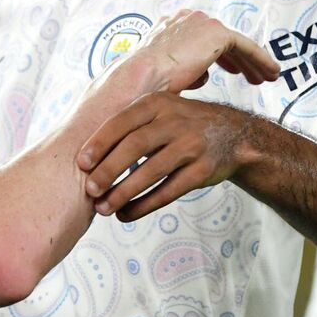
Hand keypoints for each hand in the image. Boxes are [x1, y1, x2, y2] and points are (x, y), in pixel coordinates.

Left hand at [78, 93, 255, 219]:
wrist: (234, 135)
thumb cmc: (182, 126)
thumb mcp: (161, 110)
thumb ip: (131, 124)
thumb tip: (85, 153)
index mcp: (158, 103)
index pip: (123, 121)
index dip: (100, 143)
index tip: (82, 164)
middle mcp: (176, 120)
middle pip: (135, 146)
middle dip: (109, 170)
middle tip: (90, 189)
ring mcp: (192, 145)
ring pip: (151, 171)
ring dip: (124, 192)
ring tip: (103, 208)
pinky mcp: (203, 170)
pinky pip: (169, 191)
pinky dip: (144, 205)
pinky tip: (126, 213)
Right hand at [122, 10, 279, 92]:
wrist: (141, 78)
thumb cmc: (145, 85)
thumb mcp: (164, 75)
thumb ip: (185, 71)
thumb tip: (201, 76)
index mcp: (170, 26)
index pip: (202, 39)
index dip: (221, 56)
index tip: (234, 71)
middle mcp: (186, 18)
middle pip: (221, 39)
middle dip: (240, 59)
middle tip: (254, 76)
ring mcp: (202, 22)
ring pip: (236, 44)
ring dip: (253, 62)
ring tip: (266, 78)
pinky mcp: (217, 33)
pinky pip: (246, 47)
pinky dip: (260, 59)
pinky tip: (271, 73)